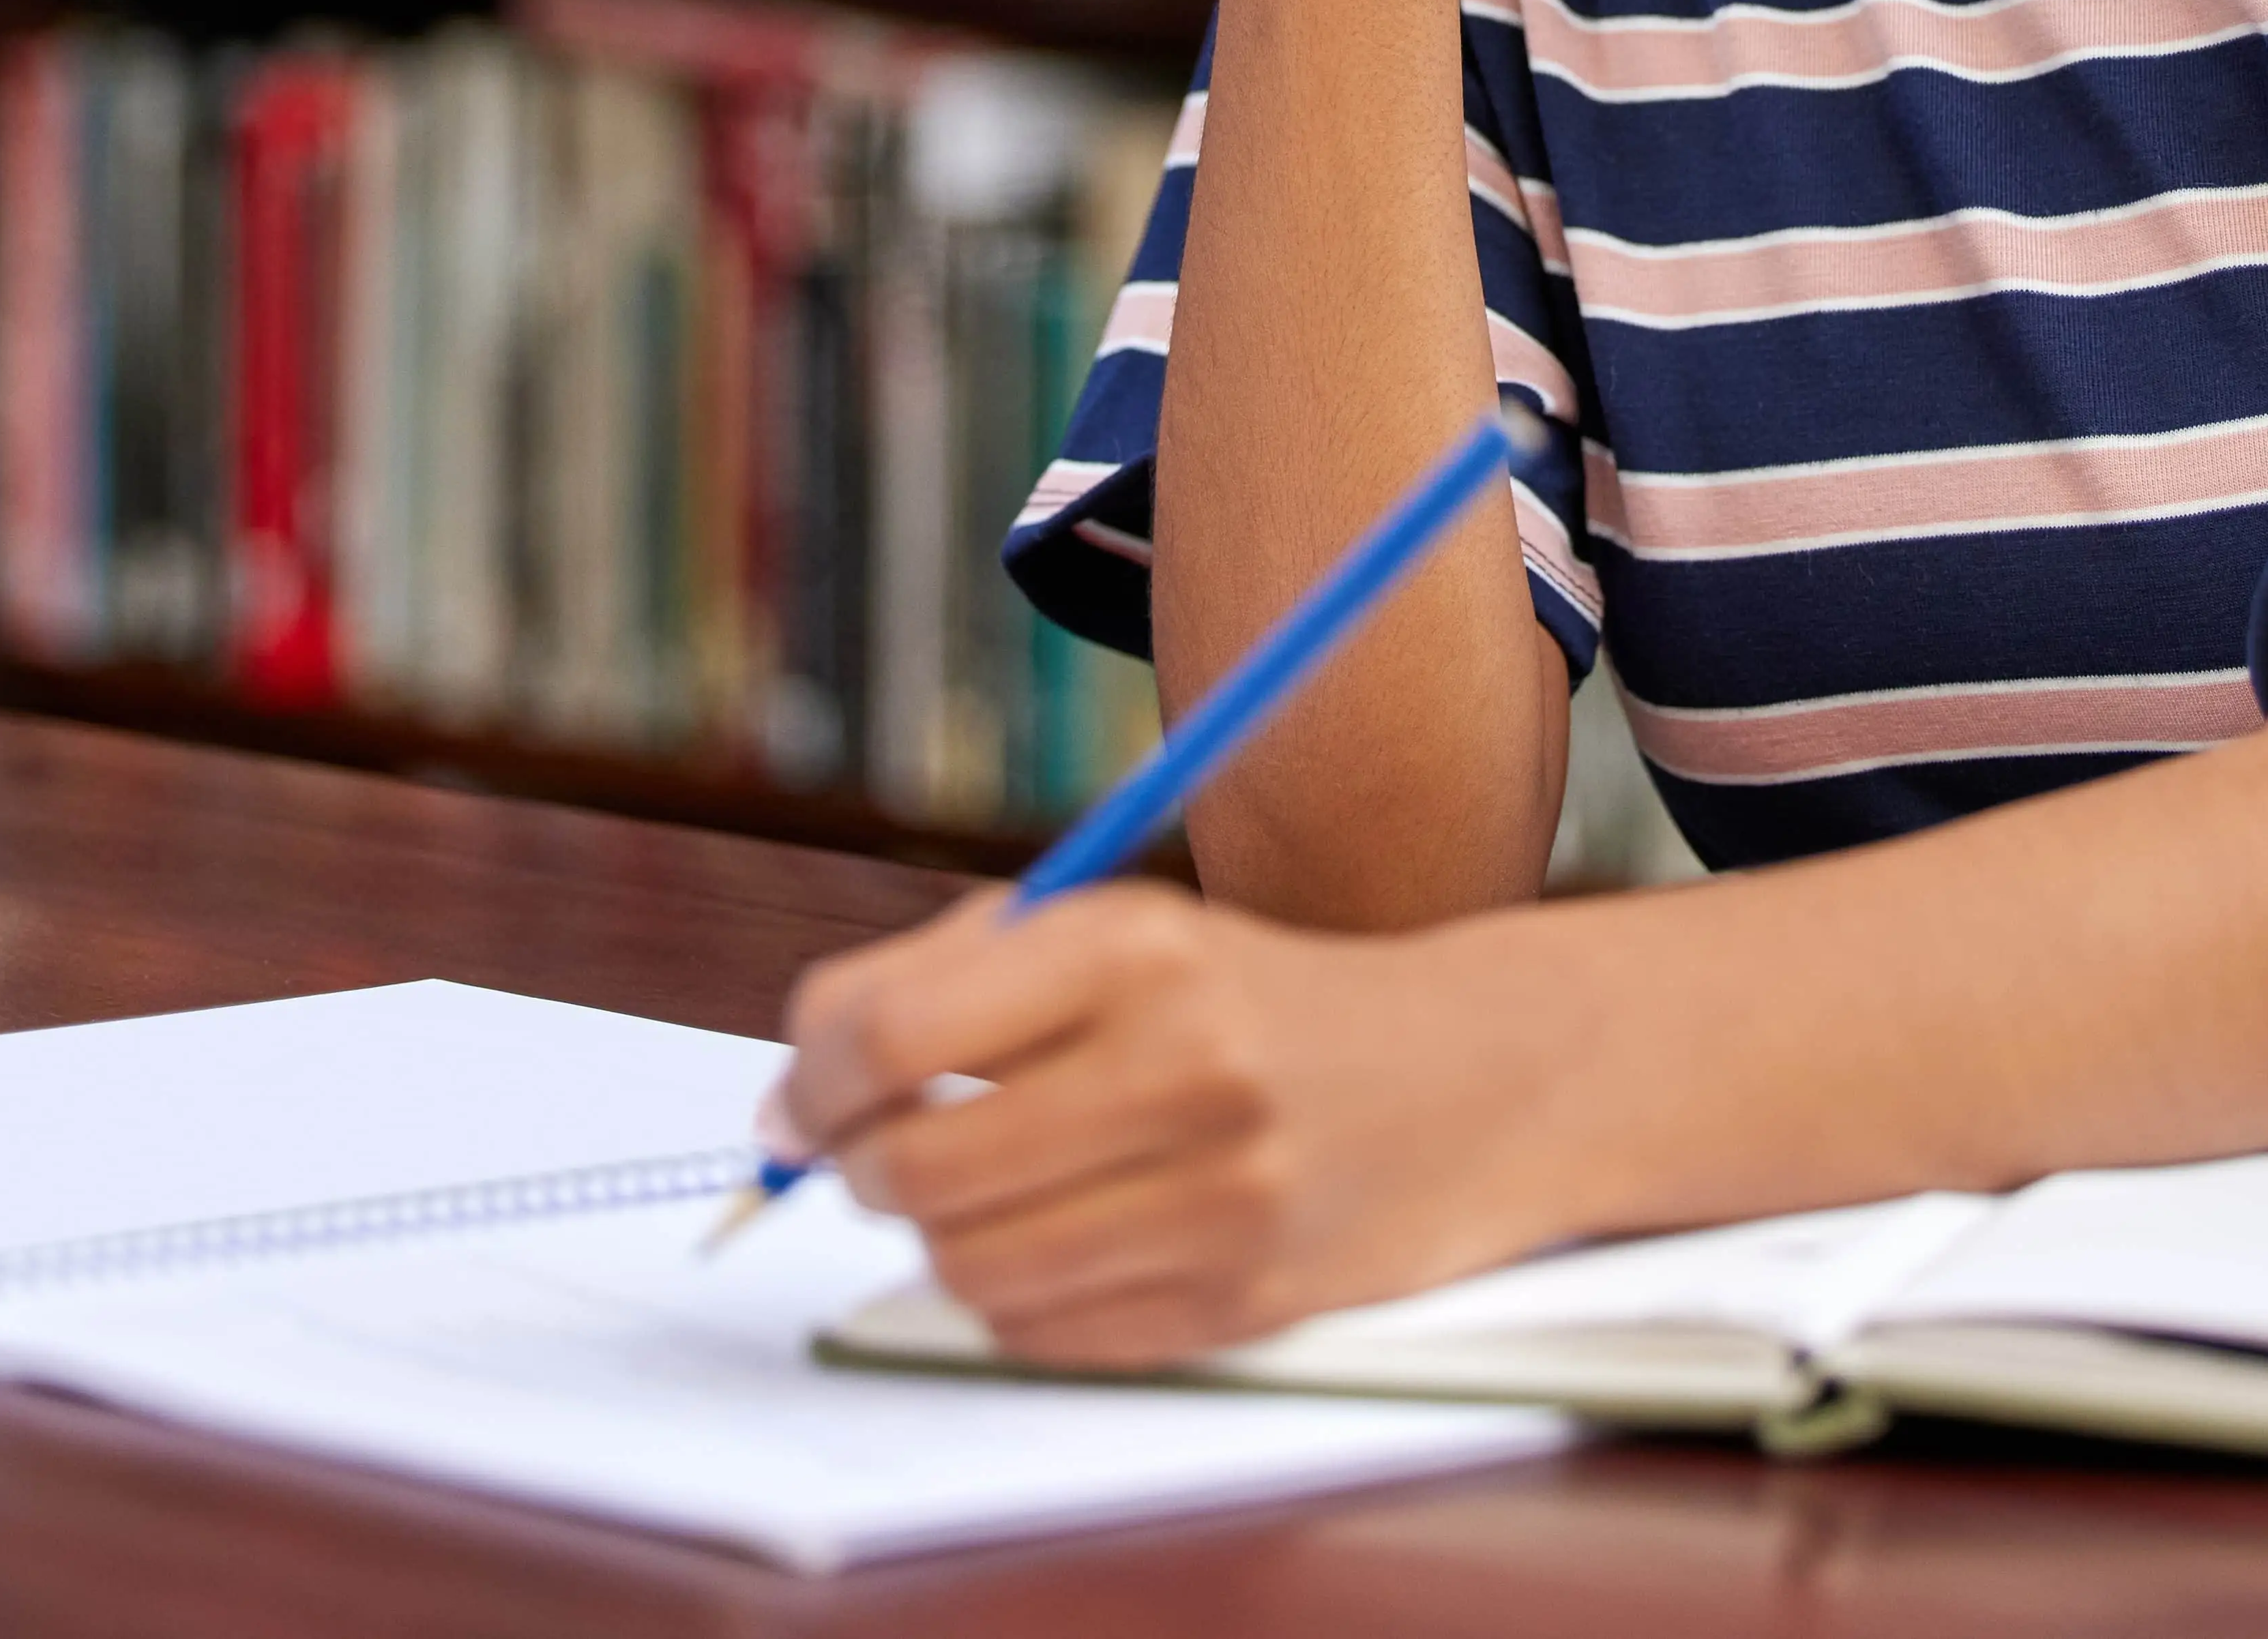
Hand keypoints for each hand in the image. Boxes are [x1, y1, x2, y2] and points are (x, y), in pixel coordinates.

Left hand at [765, 882, 1563, 1367]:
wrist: (1474, 1075)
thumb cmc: (1253, 999)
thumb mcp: (1120, 933)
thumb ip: (947, 979)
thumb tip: (793, 1088)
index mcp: (1137, 948)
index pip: (891, 1033)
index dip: (811, 1078)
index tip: (801, 1099)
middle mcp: (1184, 1067)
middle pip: (913, 1168)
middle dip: (856, 1168)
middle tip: (870, 1153)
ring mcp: (1221, 1197)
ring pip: (968, 1267)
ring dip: (939, 1239)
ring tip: (981, 1192)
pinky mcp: (1242, 1302)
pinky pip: (1042, 1333)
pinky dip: (1016, 1297)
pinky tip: (1061, 1239)